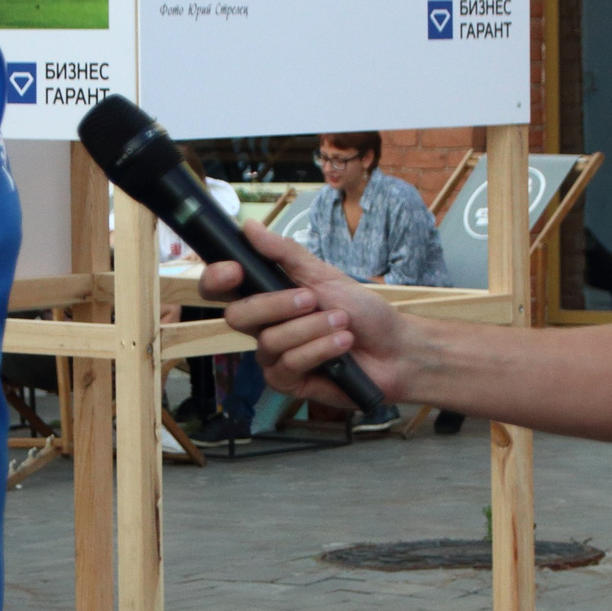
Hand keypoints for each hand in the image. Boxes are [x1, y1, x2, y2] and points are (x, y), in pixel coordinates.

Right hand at [197, 221, 409, 409]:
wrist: (394, 348)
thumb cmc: (361, 311)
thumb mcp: (324, 274)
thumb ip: (284, 252)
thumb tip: (248, 227)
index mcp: (266, 296)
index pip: (221, 289)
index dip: (217, 278)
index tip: (235, 270)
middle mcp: (263, 327)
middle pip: (236, 316)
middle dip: (276, 305)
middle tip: (311, 298)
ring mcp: (273, 357)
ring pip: (268, 342)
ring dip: (311, 329)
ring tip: (341, 323)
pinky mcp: (288, 383)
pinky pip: (288, 365)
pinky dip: (319, 350)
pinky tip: (341, 346)